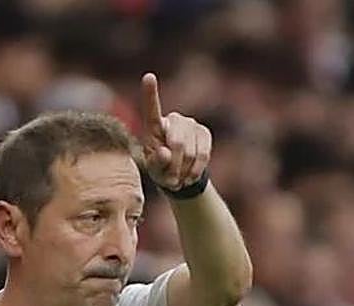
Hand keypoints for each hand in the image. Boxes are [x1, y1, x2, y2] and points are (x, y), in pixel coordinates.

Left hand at [138, 72, 211, 192]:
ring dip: (184, 170)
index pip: (152, 109)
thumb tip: (165, 153)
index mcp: (154, 126)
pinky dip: (196, 170)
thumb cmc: (161, 169)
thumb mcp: (154, 170)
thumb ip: (156, 163)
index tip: (148, 76)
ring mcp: (191, 124)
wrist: (180, 174)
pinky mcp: (204, 132)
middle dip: (175, 165)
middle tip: (170, 180)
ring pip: (191, 152)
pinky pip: (203, 154)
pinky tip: (190, 175)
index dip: (150, 93)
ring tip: (178, 178)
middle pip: (177, 143)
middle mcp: (173, 119)